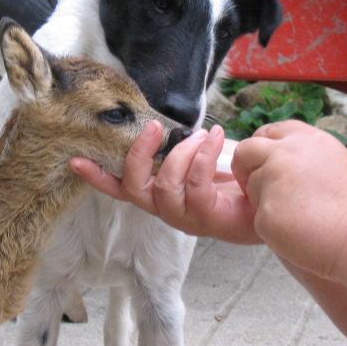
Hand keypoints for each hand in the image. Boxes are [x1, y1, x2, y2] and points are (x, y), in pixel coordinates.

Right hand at [70, 121, 258, 242]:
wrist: (271, 197)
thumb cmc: (233, 174)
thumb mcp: (201, 155)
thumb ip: (178, 146)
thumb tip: (164, 126)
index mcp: (159, 193)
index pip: (121, 188)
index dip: (97, 176)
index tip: (75, 160)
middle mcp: (167, 208)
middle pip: (135, 188)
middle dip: (139, 154)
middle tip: (155, 126)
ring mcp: (187, 217)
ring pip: (164, 185)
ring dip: (181, 152)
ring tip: (203, 134)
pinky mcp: (210, 219)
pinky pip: (196, 184)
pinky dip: (204, 154)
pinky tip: (216, 137)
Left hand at [232, 120, 346, 279]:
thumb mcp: (334, 162)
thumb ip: (304, 157)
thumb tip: (282, 158)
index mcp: (305, 139)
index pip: (269, 132)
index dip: (261, 147)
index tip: (261, 161)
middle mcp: (285, 153)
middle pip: (246, 151)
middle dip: (243, 167)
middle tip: (251, 185)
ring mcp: (271, 180)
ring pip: (251, 187)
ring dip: (264, 201)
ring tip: (298, 216)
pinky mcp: (265, 211)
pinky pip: (259, 218)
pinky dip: (273, 227)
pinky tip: (298, 233)